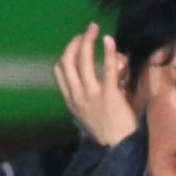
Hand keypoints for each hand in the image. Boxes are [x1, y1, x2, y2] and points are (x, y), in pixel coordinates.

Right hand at [54, 24, 134, 143]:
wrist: (117, 145)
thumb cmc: (107, 127)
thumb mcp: (92, 109)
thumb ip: (96, 88)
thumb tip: (114, 65)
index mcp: (70, 99)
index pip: (59, 71)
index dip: (65, 53)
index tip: (76, 44)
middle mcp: (76, 95)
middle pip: (68, 62)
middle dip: (75, 43)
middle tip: (86, 31)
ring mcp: (91, 94)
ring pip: (82, 62)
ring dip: (87, 42)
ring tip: (94, 29)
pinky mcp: (108, 94)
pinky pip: (105, 69)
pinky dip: (107, 52)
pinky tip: (109, 40)